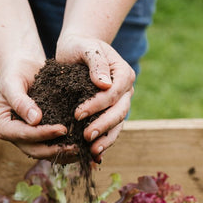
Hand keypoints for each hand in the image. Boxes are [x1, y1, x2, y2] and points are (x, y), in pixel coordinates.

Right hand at [0, 56, 77, 160]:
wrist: (23, 69)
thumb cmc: (15, 73)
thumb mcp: (13, 83)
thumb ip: (20, 101)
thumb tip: (35, 120)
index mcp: (4, 127)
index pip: (24, 135)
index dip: (43, 134)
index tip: (62, 129)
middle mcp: (16, 137)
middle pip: (35, 150)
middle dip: (56, 150)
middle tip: (76, 147)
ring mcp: (29, 140)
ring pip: (46, 153)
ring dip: (64, 154)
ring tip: (83, 151)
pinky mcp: (41, 137)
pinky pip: (54, 147)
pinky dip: (67, 149)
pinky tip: (83, 147)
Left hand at [56, 34, 134, 161]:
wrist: (76, 52)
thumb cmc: (79, 47)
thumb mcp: (85, 47)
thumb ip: (95, 62)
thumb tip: (104, 84)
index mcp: (123, 73)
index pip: (113, 93)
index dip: (97, 105)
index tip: (78, 114)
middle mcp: (126, 91)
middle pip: (118, 111)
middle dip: (103, 125)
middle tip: (86, 137)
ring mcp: (120, 104)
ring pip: (117, 124)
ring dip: (106, 139)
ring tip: (93, 151)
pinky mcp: (109, 113)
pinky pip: (110, 129)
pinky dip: (104, 142)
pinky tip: (94, 155)